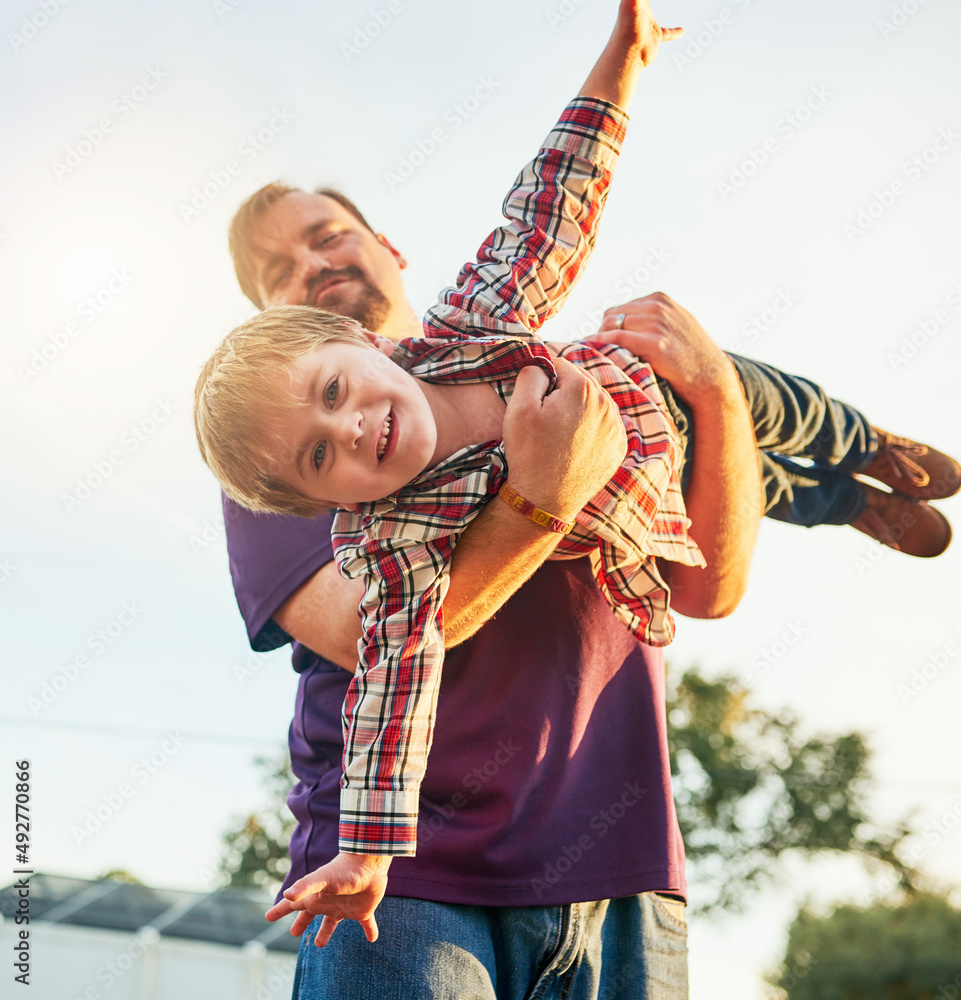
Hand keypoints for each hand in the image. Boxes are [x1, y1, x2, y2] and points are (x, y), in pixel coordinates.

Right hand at [265, 852, 390, 947]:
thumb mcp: (322, 878)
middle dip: (301, 923)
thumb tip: (286, 895)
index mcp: (315, 898)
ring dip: (325, 933)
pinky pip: (367, 924)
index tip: (268, 916)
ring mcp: (346, 907)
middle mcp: (328, 903)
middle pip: (311, 915)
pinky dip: (370, 930)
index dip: (280, 911)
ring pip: (332, 923)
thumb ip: (305, 887)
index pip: (293, 906)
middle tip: (294, 933)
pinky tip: (373, 938)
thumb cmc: (344, 869)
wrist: (370, 861)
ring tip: (319, 944)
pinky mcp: (364, 910)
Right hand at [502, 357, 627, 521]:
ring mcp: (616, 426)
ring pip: (594, 402)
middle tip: (544, 416)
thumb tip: (541, 362)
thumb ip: (531, 372)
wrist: (546, 500)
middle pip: (580, 382)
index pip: (560, 364)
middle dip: (562, 391)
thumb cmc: (530, 453)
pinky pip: (604, 424)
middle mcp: (607, 403)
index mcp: (583, 388)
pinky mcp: (619, 446)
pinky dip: (590, 427)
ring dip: (578, 408)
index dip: (542, 377)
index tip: (533, 397)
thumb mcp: (520, 406)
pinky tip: (572, 442)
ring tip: (558, 431)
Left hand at [579, 1, 682, 106]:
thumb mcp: (631, 1)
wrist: (628, 51)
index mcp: (633, 4)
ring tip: (662, 18)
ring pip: (653, 18)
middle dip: (639, 2)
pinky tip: (683, 31)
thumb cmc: (627, 28)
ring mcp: (648, 26)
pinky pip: (667, 34)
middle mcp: (640, 14)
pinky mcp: (655, 38)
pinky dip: (674, 32)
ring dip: (653, 15)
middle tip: (639, 1)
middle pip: (641, 3)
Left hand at [593, 292, 737, 407]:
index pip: (619, 309)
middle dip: (603, 335)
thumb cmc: (691, 357)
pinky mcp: (655, 343)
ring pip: (610, 326)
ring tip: (597, 358)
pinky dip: (600, 344)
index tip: (606, 347)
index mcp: (660, 299)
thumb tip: (621, 321)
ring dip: (600, 342)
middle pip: (611, 317)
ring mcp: (657, 323)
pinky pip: (615, 339)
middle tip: (601, 356)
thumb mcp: (675, 324)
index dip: (609, 329)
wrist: (711, 378)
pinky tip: (594, 354)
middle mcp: (658, 307)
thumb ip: (653, 318)